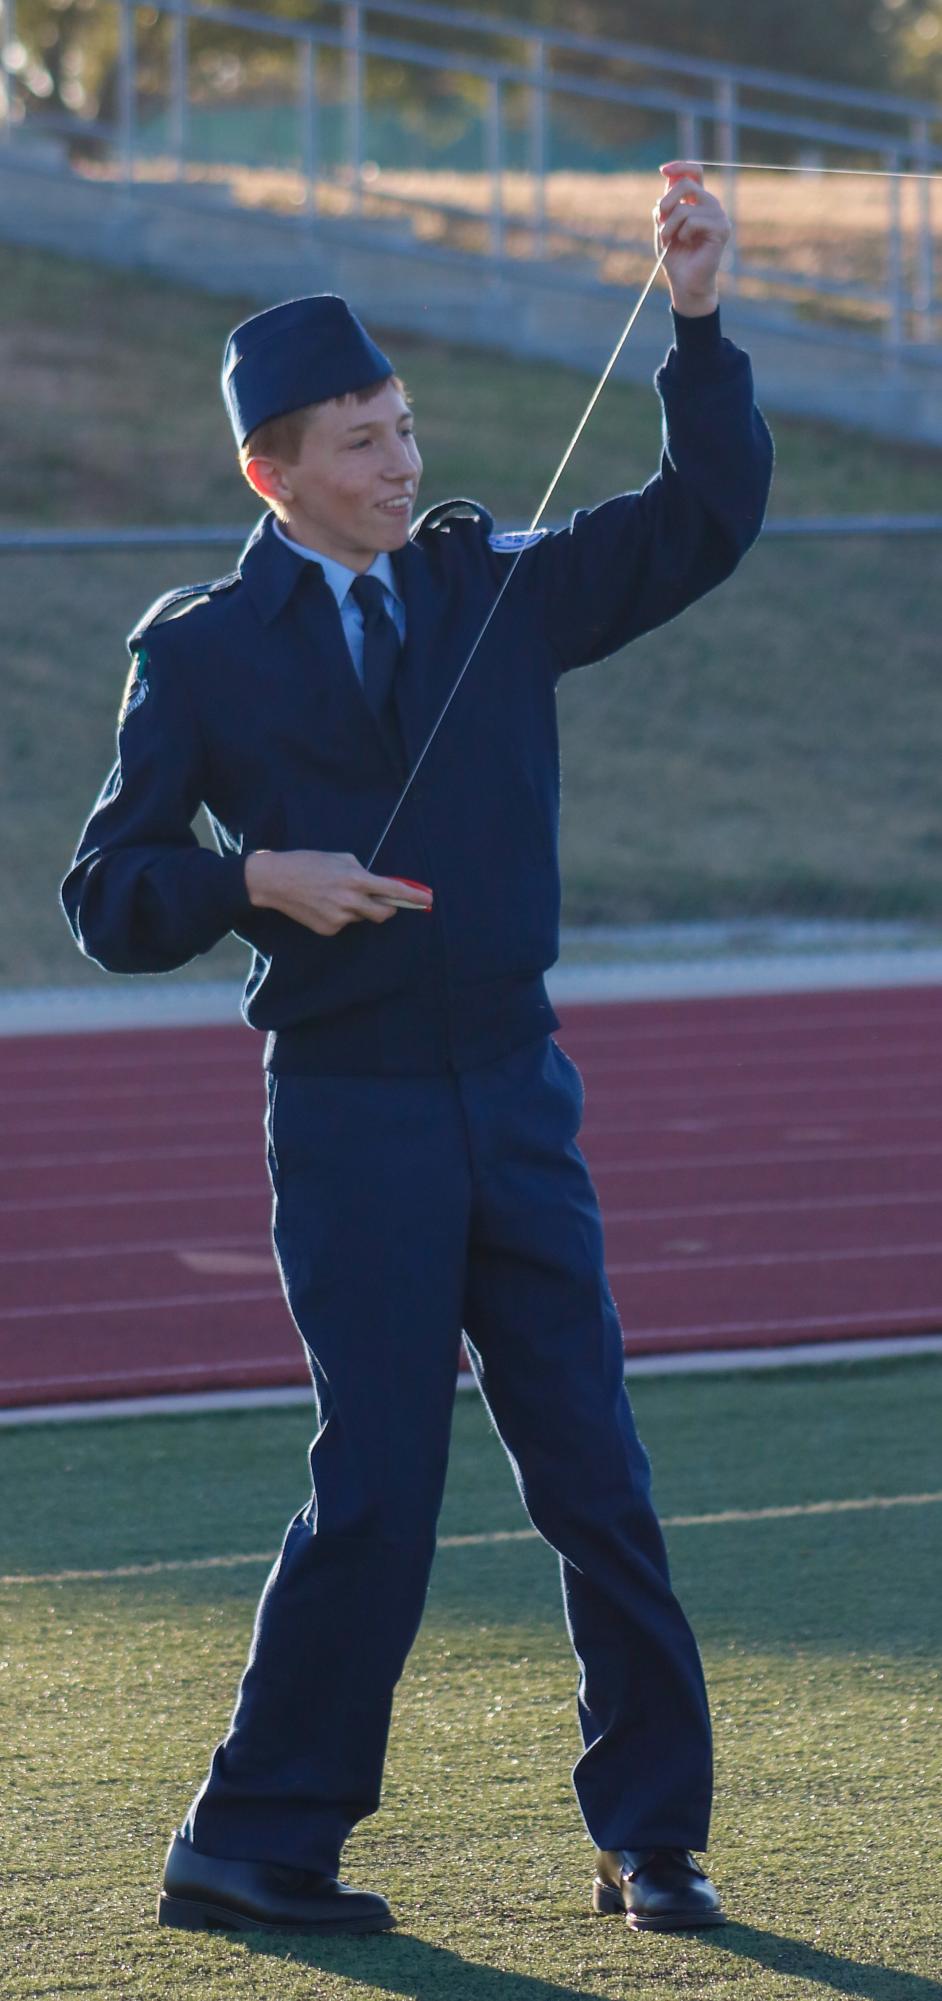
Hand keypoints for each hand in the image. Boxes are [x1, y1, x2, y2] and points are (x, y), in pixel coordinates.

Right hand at [244, 848, 431, 935]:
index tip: (427, 900)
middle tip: (382, 902)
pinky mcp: (328, 930)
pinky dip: (340, 915)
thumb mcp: (339, 858)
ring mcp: (339, 918)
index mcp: (356, 879)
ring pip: (361, 918)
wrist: (275, 881)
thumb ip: (362, 871)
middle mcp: (350, 901)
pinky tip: (322, 904)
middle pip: (384, 914)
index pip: (393, 891)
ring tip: (334, 895)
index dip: (413, 896)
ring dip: (357, 909)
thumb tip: (376, 884)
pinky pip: (344, 924)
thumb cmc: (307, 863)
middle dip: (387, 909)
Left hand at [654, 161, 729, 316]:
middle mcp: (710, 204)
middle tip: (659, 220)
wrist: (685, 282)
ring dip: (669, 226)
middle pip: (685, 185)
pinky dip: (682, 234)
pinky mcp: (721, 229)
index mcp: (698, 201)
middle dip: (665, 202)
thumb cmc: (675, 255)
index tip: (663, 170)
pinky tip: (686, 244)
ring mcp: (718, 215)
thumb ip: (666, 204)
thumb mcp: (664, 225)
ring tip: (670, 240)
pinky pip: (692, 221)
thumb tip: (669, 180)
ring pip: (684, 208)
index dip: (679, 167)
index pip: (694, 172)